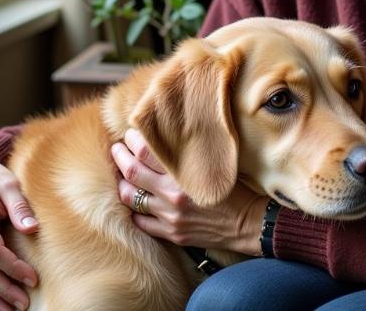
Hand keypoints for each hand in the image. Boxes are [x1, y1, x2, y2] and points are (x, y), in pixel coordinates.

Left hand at [112, 128, 267, 255]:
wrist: (248, 222)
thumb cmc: (236, 186)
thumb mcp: (215, 161)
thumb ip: (192, 151)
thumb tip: (171, 132)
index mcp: (185, 172)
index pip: (148, 150)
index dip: (134, 139)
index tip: (131, 132)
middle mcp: (173, 194)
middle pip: (133, 171)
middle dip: (120, 156)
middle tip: (116, 148)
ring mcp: (170, 216)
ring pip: (131, 197)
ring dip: (122, 183)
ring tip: (119, 173)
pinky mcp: (171, 233)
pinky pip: (141, 222)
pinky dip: (134, 211)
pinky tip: (133, 202)